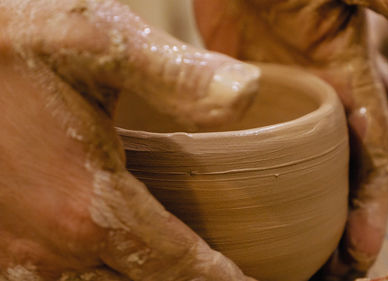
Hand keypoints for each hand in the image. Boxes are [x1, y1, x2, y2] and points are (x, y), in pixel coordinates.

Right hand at [0, 0, 258, 279]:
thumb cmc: (4, 46)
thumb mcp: (95, 44)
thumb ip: (175, 75)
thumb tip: (248, 90)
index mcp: (90, 205)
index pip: (180, 265)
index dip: (220, 279)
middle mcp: (52, 248)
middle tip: (215, 278)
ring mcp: (12, 257)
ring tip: (169, 273)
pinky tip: (100, 266)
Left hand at [193, 0, 387, 278]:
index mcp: (349, 80)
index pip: (372, 153)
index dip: (372, 204)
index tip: (361, 250)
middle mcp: (322, 103)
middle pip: (340, 177)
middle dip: (342, 228)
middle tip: (331, 276)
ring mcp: (282, 108)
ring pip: (302, 175)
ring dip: (306, 220)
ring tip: (299, 267)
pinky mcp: (246, 109)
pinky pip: (259, 158)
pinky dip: (263, 191)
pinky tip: (252, 219)